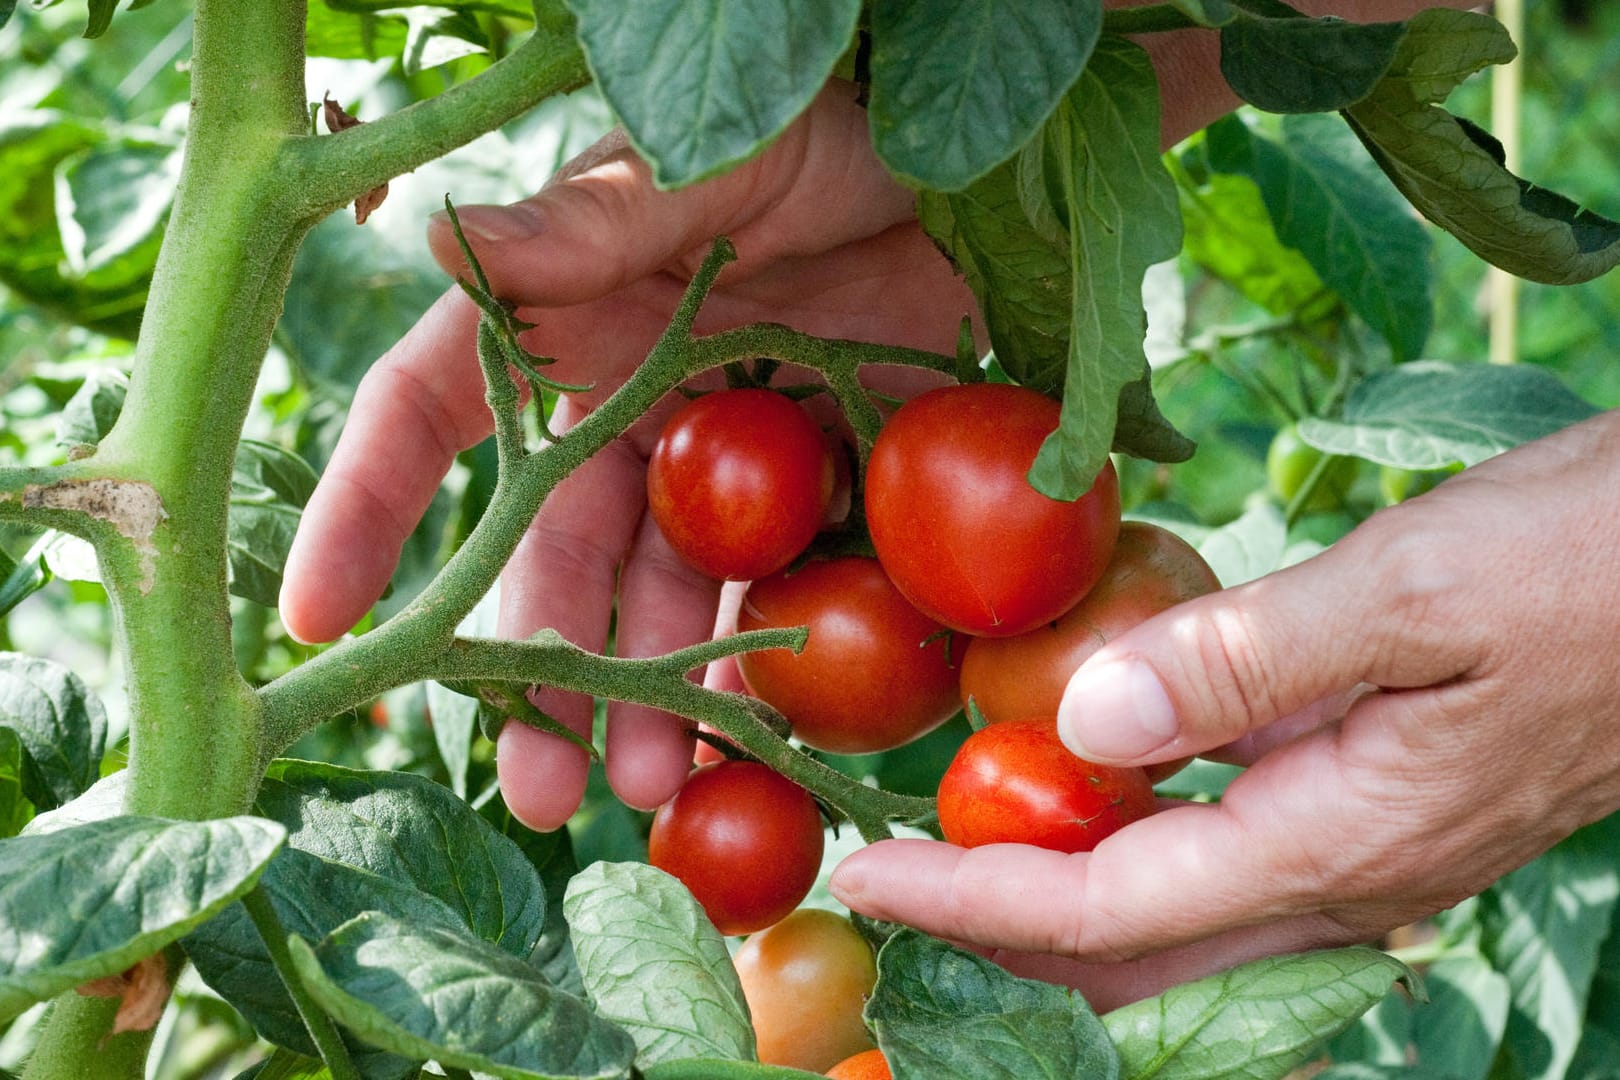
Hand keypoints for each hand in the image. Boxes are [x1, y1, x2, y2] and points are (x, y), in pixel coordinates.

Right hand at [279, 81, 973, 829]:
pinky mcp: (811, 487)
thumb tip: (438, 235)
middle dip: (539, 669)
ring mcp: (717, 459)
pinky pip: (774, 589)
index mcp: (563, 326)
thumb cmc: (820, 128)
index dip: (365, 512)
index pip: (428, 419)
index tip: (317, 619)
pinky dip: (763, 660)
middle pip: (552, 554)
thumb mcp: (707, 165)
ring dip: (650, 694)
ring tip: (658, 787)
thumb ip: (594, 220)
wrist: (971, 172)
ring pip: (659, 596)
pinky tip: (757, 732)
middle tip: (542, 787)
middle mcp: (622, 406)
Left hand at [831, 409, 1619, 1008]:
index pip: (1110, 912)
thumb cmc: (1588, 561)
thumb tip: (1079, 725)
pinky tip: (1095, 788)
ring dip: (1063, 900)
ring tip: (961, 841)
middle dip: (1001, 929)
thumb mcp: (1411, 588)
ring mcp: (1370, 853)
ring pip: (1181, 926)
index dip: (974, 900)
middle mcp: (1350, 877)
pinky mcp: (1381, 809)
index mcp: (1342, 839)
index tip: (866, 878)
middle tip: (891, 878)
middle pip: (1135, 955)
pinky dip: (1136, 850)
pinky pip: (1229, 866)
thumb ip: (1244, 664)